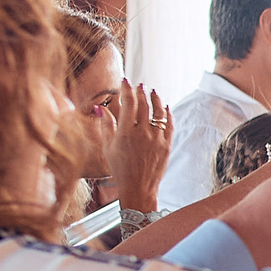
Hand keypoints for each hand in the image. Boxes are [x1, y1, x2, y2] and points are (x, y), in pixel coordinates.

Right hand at [109, 84, 171, 213]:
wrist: (138, 188)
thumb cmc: (119, 169)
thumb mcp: (108, 148)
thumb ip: (106, 125)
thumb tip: (101, 108)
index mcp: (125, 133)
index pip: (128, 103)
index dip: (126, 89)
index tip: (125, 81)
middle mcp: (142, 134)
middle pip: (144, 105)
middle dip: (141, 92)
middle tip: (139, 85)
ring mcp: (156, 139)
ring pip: (159, 112)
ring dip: (156, 99)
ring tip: (153, 92)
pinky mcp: (167, 146)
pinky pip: (170, 125)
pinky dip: (168, 114)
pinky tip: (165, 107)